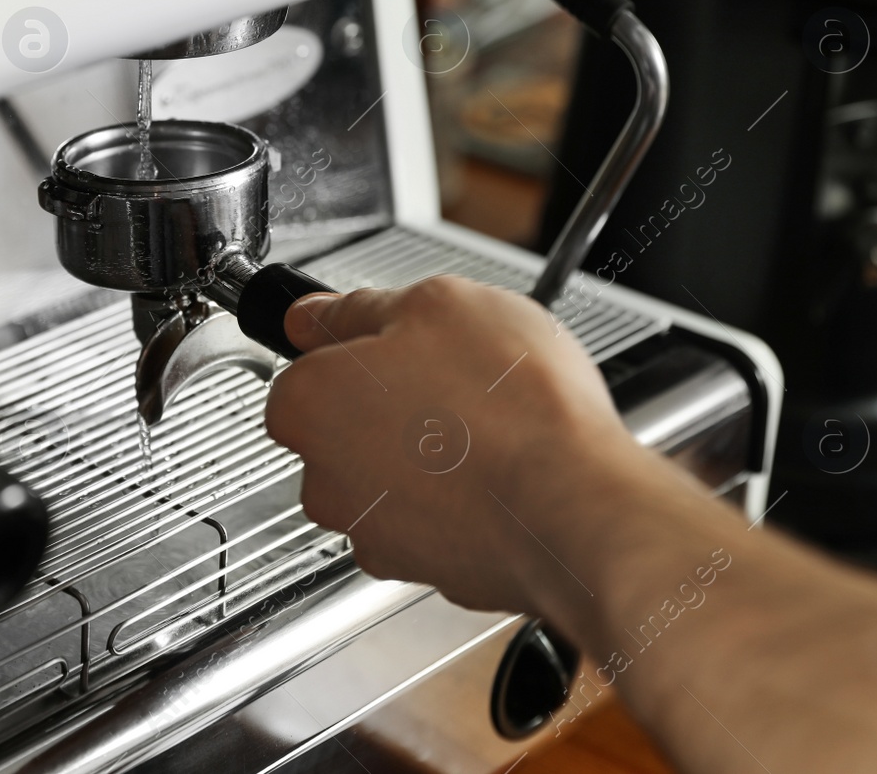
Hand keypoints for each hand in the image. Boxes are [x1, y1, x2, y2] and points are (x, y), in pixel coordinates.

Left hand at [264, 275, 640, 614]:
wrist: (573, 509)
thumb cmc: (509, 408)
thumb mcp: (438, 304)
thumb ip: (363, 308)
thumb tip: (320, 315)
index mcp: (306, 406)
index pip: (302, 371)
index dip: (355, 350)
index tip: (388, 343)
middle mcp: (324, 481)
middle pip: (343, 428)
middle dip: (391, 405)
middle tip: (452, 379)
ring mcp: (373, 534)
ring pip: (389, 478)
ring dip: (427, 455)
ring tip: (491, 428)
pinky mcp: (426, 571)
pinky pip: (434, 521)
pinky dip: (461, 501)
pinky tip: (505, 473)